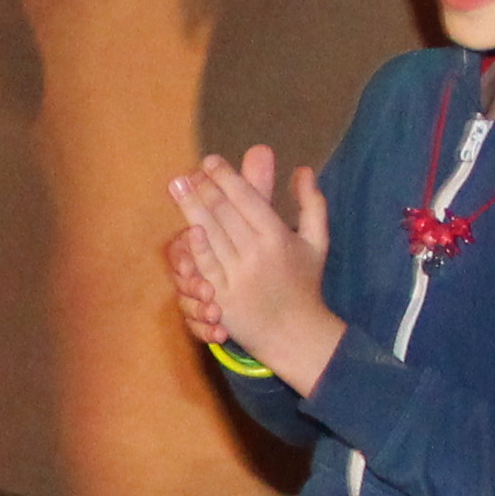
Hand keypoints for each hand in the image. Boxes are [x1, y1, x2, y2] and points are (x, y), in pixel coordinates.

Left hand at [169, 148, 340, 384]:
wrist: (295, 334)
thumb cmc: (305, 283)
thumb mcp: (317, 242)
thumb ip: (312, 203)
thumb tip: (303, 169)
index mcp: (277, 237)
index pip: (246, 198)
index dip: (225, 177)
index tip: (210, 161)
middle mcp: (256, 254)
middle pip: (222, 212)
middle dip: (203, 187)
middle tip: (187, 171)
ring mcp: (237, 276)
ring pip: (208, 234)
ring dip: (189, 207)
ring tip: (177, 186)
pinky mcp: (222, 296)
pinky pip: (203, 265)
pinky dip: (192, 244)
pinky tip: (181, 226)